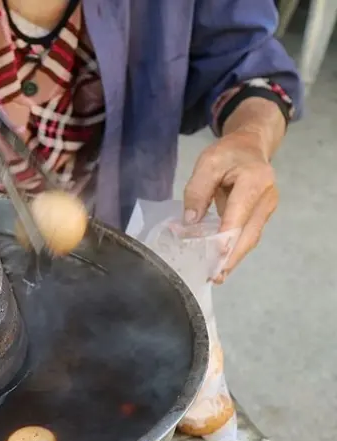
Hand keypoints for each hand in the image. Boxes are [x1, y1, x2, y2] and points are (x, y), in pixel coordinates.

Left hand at [183, 130, 278, 283]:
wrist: (250, 147)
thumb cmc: (228, 154)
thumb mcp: (207, 163)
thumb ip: (197, 191)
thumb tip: (190, 221)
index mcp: (254, 180)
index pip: (239, 214)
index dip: (227, 237)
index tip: (214, 257)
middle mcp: (266, 198)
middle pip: (249, 233)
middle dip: (231, 257)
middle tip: (214, 276)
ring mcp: (267, 209)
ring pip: (250, 239)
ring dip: (233, 258)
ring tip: (216, 276)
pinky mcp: (261, 216)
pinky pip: (248, 236)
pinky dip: (234, 251)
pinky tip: (221, 264)